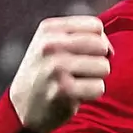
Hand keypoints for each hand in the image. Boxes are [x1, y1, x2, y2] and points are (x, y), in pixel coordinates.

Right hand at [9, 16, 112, 132]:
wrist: (22, 107)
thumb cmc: (46, 73)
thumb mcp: (53, 44)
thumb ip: (82, 37)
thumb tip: (110, 49)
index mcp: (49, 29)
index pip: (95, 26)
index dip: (99, 41)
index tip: (87, 54)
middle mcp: (50, 45)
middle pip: (101, 46)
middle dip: (99, 60)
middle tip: (82, 71)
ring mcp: (56, 67)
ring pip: (104, 67)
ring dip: (96, 78)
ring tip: (77, 82)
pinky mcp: (63, 89)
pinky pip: (98, 87)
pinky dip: (92, 94)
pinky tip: (75, 94)